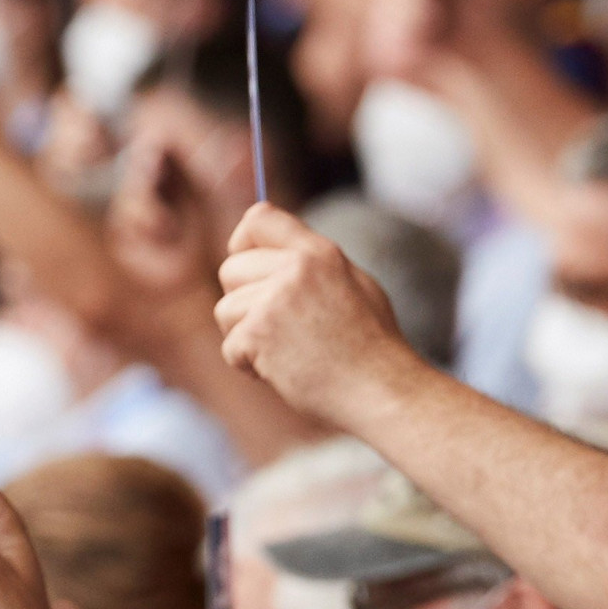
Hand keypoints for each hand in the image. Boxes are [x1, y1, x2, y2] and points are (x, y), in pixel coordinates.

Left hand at [215, 202, 420, 427]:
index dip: (244, 244)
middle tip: (273, 327)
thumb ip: (313, 265)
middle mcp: (294, 268)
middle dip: (243, 301)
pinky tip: (283, 371)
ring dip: (245, 336)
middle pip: (231, 269)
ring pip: (226, 309)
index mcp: (320, 252)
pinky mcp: (258, 333)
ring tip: (284, 352)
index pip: (259, 219)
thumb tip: (275, 253)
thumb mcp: (355, 285)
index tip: (251, 269)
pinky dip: (249, 365)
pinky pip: (230, 346)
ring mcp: (275, 299)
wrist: (381, 389)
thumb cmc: (373, 346)